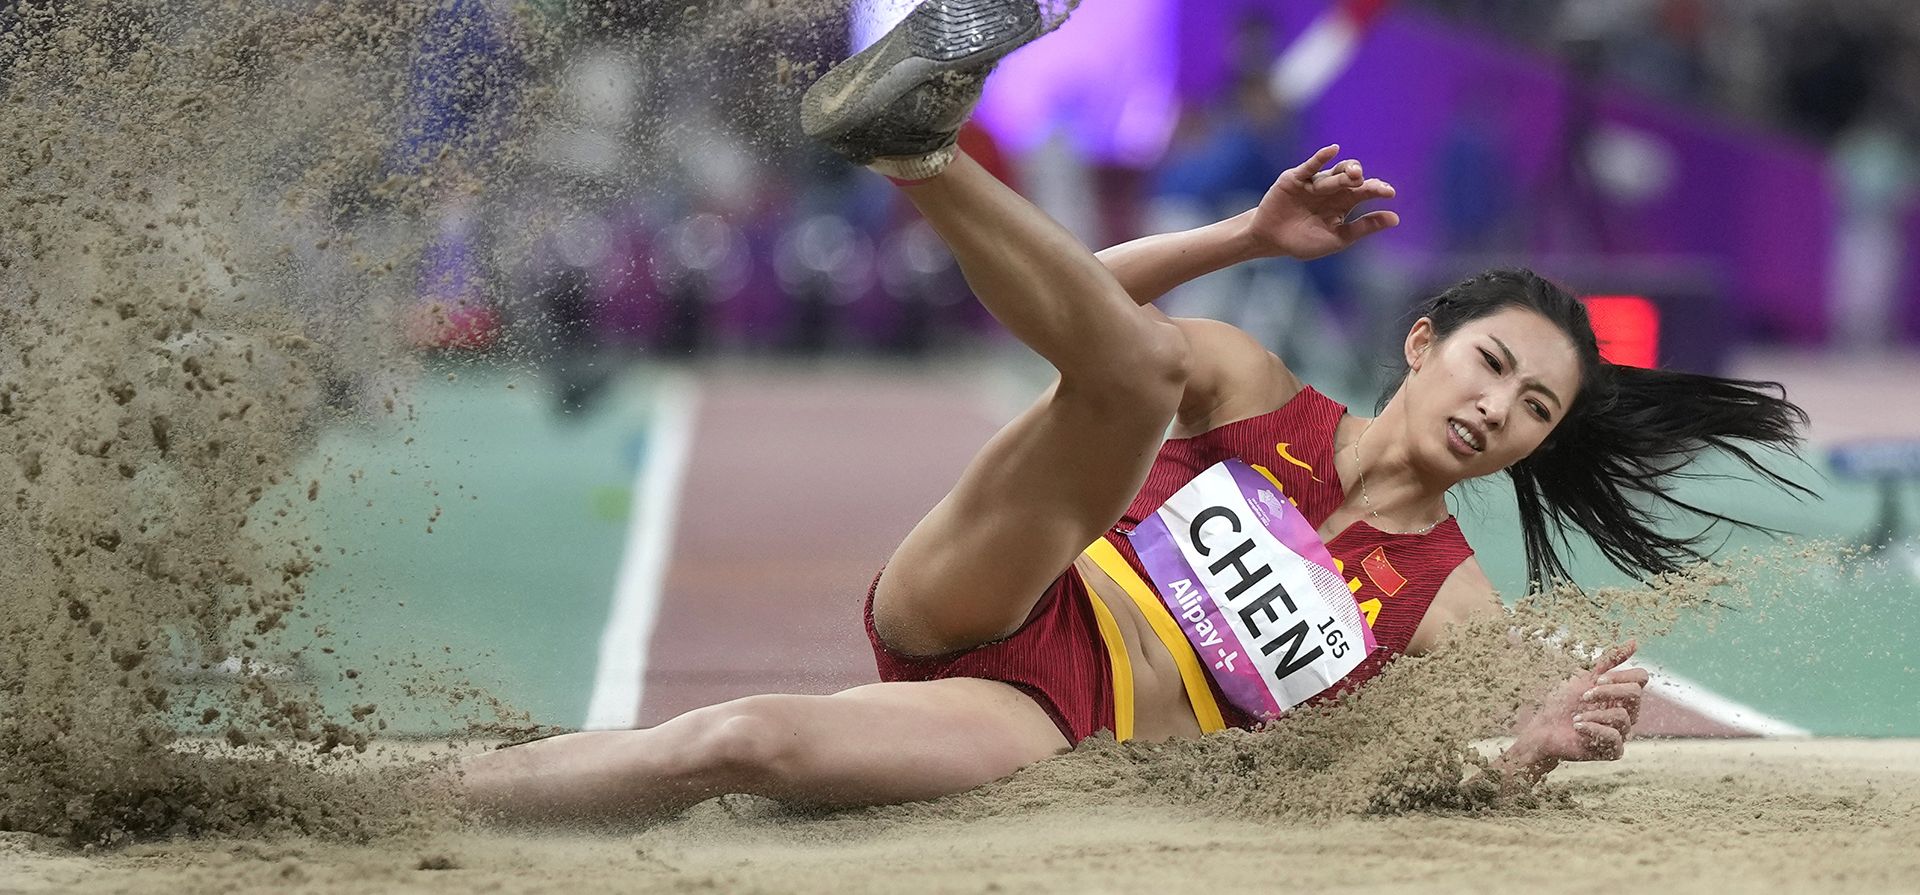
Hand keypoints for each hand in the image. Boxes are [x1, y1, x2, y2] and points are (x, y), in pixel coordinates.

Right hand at [1245, 144, 1399, 260]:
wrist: (1270, 240)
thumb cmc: (1304, 242)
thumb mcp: (1338, 238)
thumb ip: (1363, 227)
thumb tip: (1396, 218)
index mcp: (1344, 203)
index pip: (1364, 192)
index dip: (1377, 190)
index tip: (1389, 192)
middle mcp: (1332, 189)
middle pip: (1351, 179)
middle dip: (1361, 179)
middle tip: (1367, 182)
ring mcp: (1314, 183)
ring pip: (1333, 175)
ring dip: (1344, 174)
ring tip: (1354, 175)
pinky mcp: (1295, 179)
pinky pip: (1309, 167)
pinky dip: (1320, 158)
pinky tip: (1333, 150)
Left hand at [1513, 641, 1649, 765]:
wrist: (1544, 732)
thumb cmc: (1563, 704)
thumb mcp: (1584, 679)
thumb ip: (1609, 662)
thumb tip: (1635, 641)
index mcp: (1622, 695)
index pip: (1640, 678)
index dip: (1620, 676)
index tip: (1596, 679)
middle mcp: (1628, 713)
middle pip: (1635, 694)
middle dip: (1606, 692)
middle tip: (1583, 696)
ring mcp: (1622, 733)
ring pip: (1622, 716)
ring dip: (1593, 714)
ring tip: (1576, 718)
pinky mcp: (1614, 751)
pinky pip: (1614, 738)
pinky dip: (1592, 729)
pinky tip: (1578, 728)